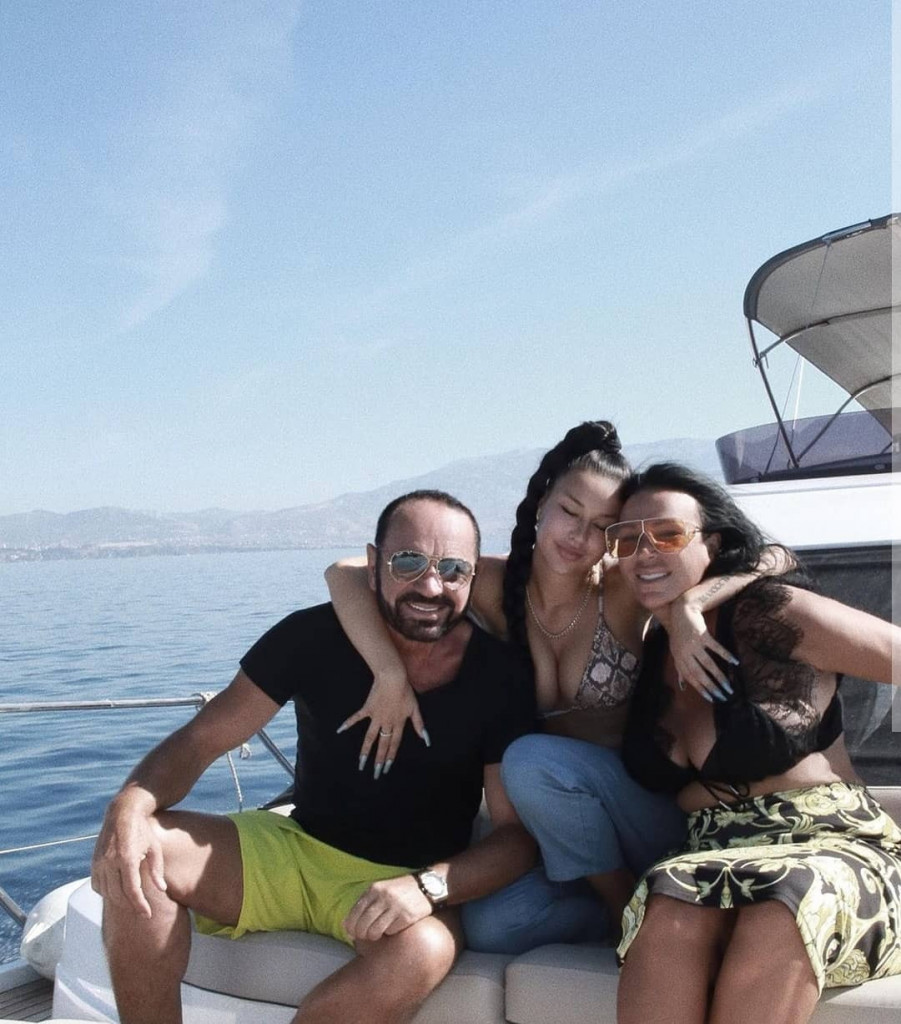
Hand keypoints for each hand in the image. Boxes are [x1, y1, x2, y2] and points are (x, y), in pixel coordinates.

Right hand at [91, 794, 165, 917]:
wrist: (122, 813)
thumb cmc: (143, 831)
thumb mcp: (155, 848)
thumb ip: (156, 870)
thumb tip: (161, 890)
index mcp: (127, 858)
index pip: (132, 890)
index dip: (140, 905)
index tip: (148, 914)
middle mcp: (110, 861)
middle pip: (118, 895)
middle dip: (130, 906)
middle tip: (142, 911)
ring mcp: (99, 862)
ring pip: (106, 892)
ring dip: (118, 901)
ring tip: (131, 903)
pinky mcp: (93, 862)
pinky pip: (97, 885)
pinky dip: (106, 892)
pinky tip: (117, 893)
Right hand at [336, 668, 427, 778]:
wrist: (393, 678)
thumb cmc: (405, 692)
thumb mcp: (415, 708)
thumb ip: (419, 724)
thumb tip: (426, 740)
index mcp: (398, 724)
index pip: (394, 744)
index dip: (390, 756)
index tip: (386, 768)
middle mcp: (386, 723)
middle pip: (382, 744)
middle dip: (379, 760)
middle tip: (375, 773)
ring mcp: (375, 717)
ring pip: (370, 737)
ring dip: (365, 751)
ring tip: (361, 763)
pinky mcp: (367, 709)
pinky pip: (356, 718)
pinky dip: (348, 723)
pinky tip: (340, 730)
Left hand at [342, 874, 432, 941]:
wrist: (427, 886)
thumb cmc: (400, 891)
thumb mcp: (381, 890)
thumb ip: (363, 905)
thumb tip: (344, 925)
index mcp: (375, 889)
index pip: (354, 913)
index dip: (351, 927)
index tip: (352, 933)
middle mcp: (383, 897)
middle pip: (362, 925)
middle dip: (361, 935)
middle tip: (366, 936)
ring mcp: (395, 906)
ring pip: (374, 932)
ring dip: (374, 937)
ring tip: (379, 934)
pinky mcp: (406, 916)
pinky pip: (390, 932)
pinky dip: (389, 933)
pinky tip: (394, 928)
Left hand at [663, 599, 737, 702]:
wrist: (681, 612)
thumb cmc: (678, 634)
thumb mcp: (675, 652)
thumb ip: (680, 669)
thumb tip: (682, 686)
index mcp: (679, 658)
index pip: (690, 678)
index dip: (701, 689)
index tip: (712, 699)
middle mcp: (685, 653)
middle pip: (699, 674)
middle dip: (712, 687)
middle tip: (724, 696)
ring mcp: (694, 644)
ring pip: (708, 664)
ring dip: (720, 676)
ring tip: (729, 685)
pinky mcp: (703, 635)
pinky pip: (716, 648)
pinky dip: (726, 655)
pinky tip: (735, 663)